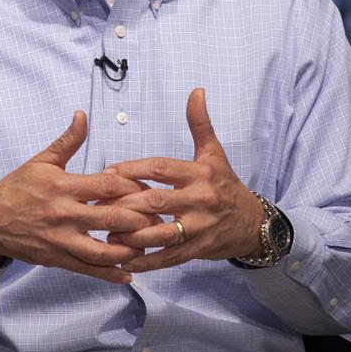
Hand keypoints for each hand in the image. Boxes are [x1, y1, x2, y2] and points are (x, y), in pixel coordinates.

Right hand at [0, 112, 162, 283]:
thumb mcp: (41, 161)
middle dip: (139, 220)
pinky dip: (109, 274)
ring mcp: (60, 240)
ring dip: (128, 251)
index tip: (150, 189)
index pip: (105, 186)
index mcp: (62, 186)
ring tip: (150, 248)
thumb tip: (83, 115)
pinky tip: (128, 275)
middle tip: (163, 220)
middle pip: (109, 219)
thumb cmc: (17, 188)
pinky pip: (86, 269)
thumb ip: (67, 141)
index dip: (132, 188)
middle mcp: (63, 214)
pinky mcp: (56, 259)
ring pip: (101, 250)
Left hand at [103, 88, 263, 272]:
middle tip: (97, 205)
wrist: (253, 224)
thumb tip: (196, 91)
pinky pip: (168, 257)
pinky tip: (124, 260)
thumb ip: (200, 124)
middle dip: (125, 204)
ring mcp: (199, 227)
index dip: (133, 170)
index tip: (107, 172)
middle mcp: (201, 199)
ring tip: (106, 233)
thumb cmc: (226, 185)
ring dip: (131, 235)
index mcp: (201, 173)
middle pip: (156, 201)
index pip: (161, 168)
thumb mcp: (215, 154)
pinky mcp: (198, 250)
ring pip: (160, 232)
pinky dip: (145, 260)